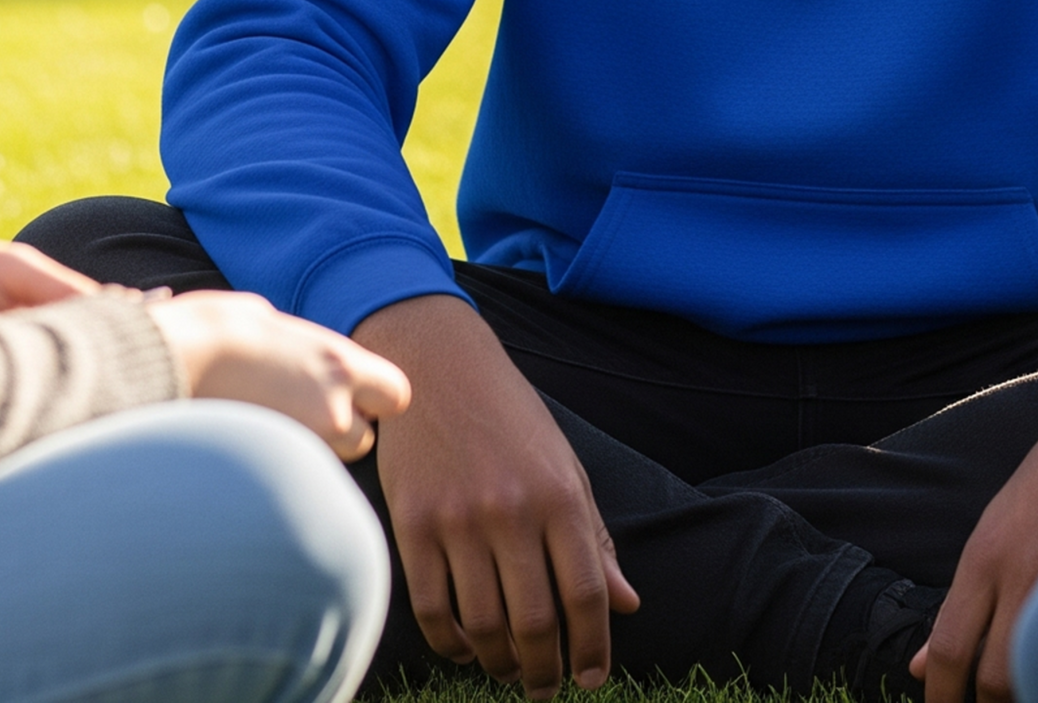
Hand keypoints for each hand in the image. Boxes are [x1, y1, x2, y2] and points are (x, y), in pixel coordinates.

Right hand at [148, 291, 409, 460]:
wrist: (176, 353)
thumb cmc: (220, 328)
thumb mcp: (278, 325)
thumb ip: (309, 353)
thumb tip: (308, 358)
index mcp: (340, 362)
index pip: (397, 394)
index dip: (376, 400)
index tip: (350, 396)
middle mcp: (332, 405)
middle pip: (364, 440)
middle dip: (342, 433)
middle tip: (303, 416)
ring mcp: (300, 441)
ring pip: (326, 464)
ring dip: (309, 453)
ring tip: (270, 428)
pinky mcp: (267, 466)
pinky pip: (288, 476)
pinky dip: (275, 467)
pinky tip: (247, 446)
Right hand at [354, 294, 638, 698]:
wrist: (439, 367)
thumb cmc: (512, 418)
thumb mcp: (566, 467)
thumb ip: (594, 538)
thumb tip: (625, 605)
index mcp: (561, 495)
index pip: (587, 592)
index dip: (594, 647)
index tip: (592, 679)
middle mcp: (513, 511)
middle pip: (536, 621)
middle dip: (544, 670)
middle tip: (544, 689)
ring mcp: (459, 521)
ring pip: (483, 625)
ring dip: (499, 663)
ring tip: (508, 671)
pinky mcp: (412, 527)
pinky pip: (433, 610)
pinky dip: (451, 644)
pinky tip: (466, 649)